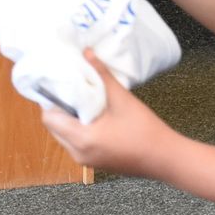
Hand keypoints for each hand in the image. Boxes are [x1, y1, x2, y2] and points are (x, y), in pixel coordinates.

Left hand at [39, 50, 174, 174]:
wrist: (165, 158)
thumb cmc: (145, 130)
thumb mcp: (121, 99)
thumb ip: (101, 75)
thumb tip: (86, 53)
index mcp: (81, 140)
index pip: (49, 119)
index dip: (52, 100)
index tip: (62, 83)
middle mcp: (78, 154)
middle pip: (54, 127)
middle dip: (61, 108)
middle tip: (73, 89)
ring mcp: (86, 160)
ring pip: (65, 135)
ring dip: (70, 119)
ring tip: (85, 100)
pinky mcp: (95, 161)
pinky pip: (77, 143)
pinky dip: (79, 129)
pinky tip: (94, 115)